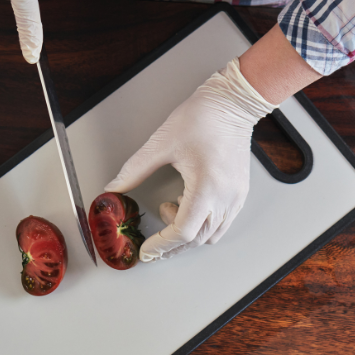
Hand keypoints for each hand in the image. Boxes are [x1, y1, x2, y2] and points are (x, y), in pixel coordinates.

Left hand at [105, 58, 278, 261]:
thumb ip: (135, 170)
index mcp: (206, 187)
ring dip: (188, 234)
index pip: (182, 232)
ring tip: (171, 210)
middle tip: (152, 247)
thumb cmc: (203, 118)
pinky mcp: (239, 193)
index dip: (162, 245)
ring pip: (211, 235)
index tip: (147, 251)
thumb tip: (115, 187)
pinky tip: (188, 204)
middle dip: (171, 247)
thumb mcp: (161, 143)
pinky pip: (222, 222)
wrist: (233, 103)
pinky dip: (202, 223)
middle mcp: (225, 198)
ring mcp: (235, 197)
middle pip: (196, 240)